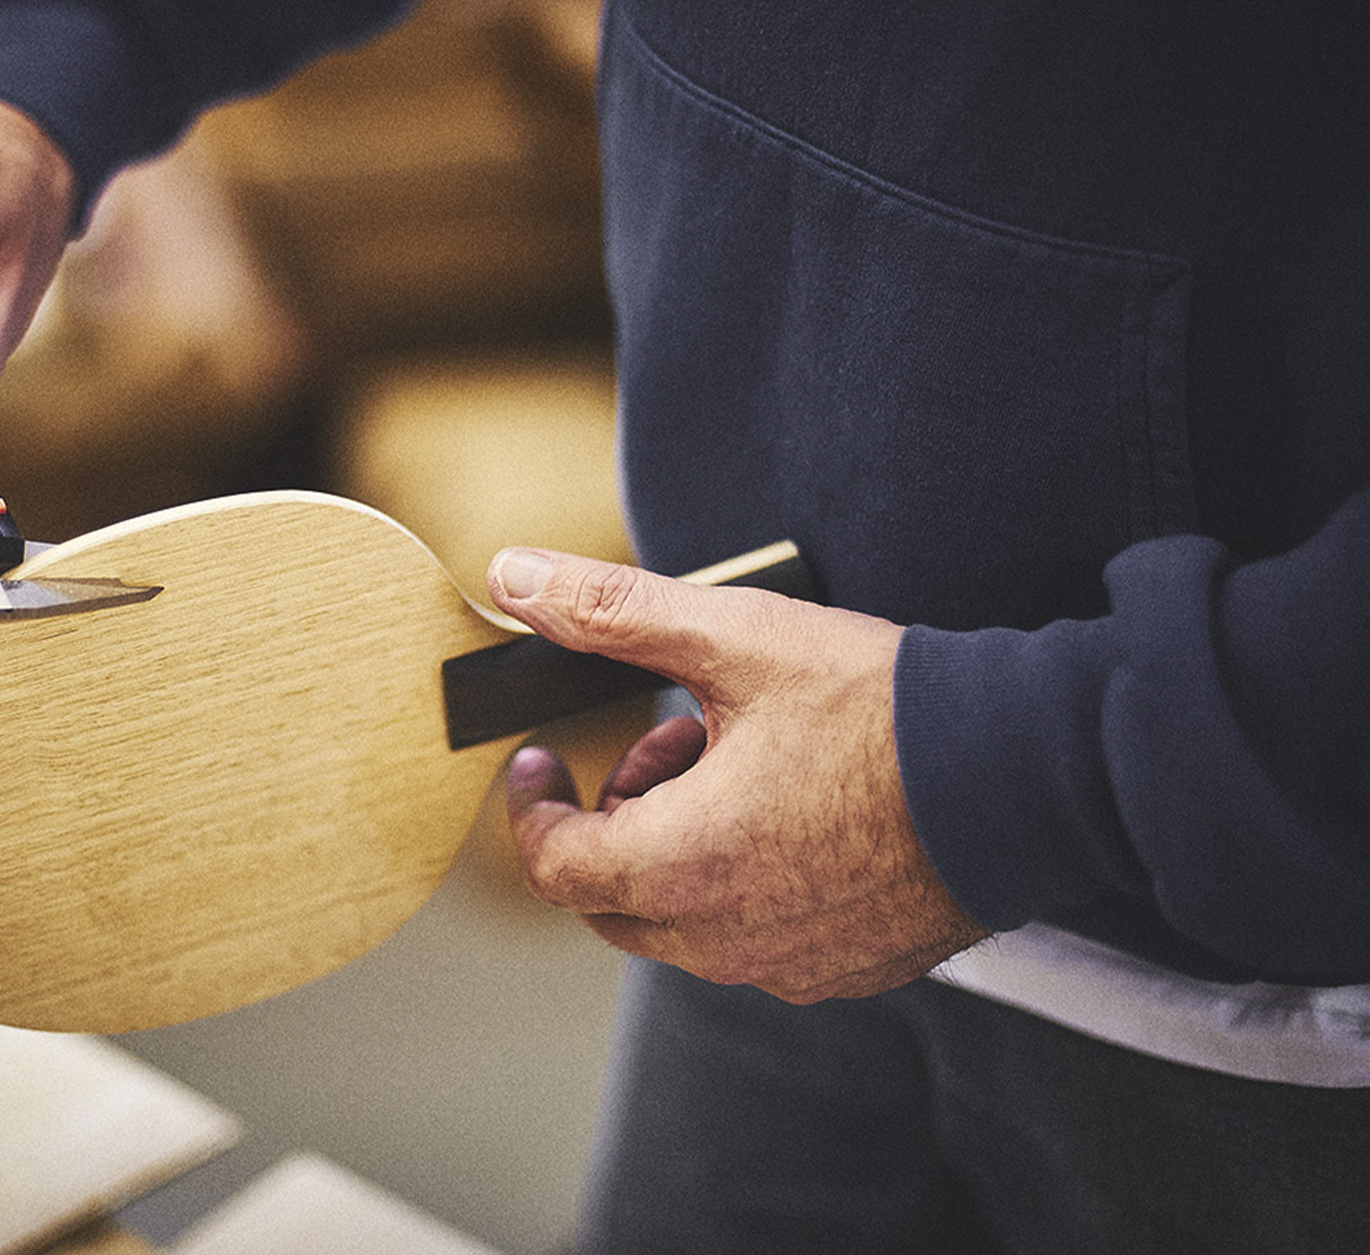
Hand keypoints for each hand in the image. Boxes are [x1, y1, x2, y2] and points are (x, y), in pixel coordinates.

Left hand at [487, 548, 986, 1001]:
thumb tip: (518, 577)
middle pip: (610, 898)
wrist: (1028, 774)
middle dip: (616, 816)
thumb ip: (611, 611)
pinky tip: (794, 811)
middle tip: (672, 740)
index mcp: (681, 867)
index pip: (554, 865)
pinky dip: (742, 880)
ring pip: (682, 920)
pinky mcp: (845, 969)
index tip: (541, 760)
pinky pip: (754, 938)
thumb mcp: (733, 639)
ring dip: (680, 842)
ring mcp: (788, 963)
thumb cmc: (887, 711)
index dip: (533, 806)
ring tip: (743, 760)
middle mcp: (725, 937)